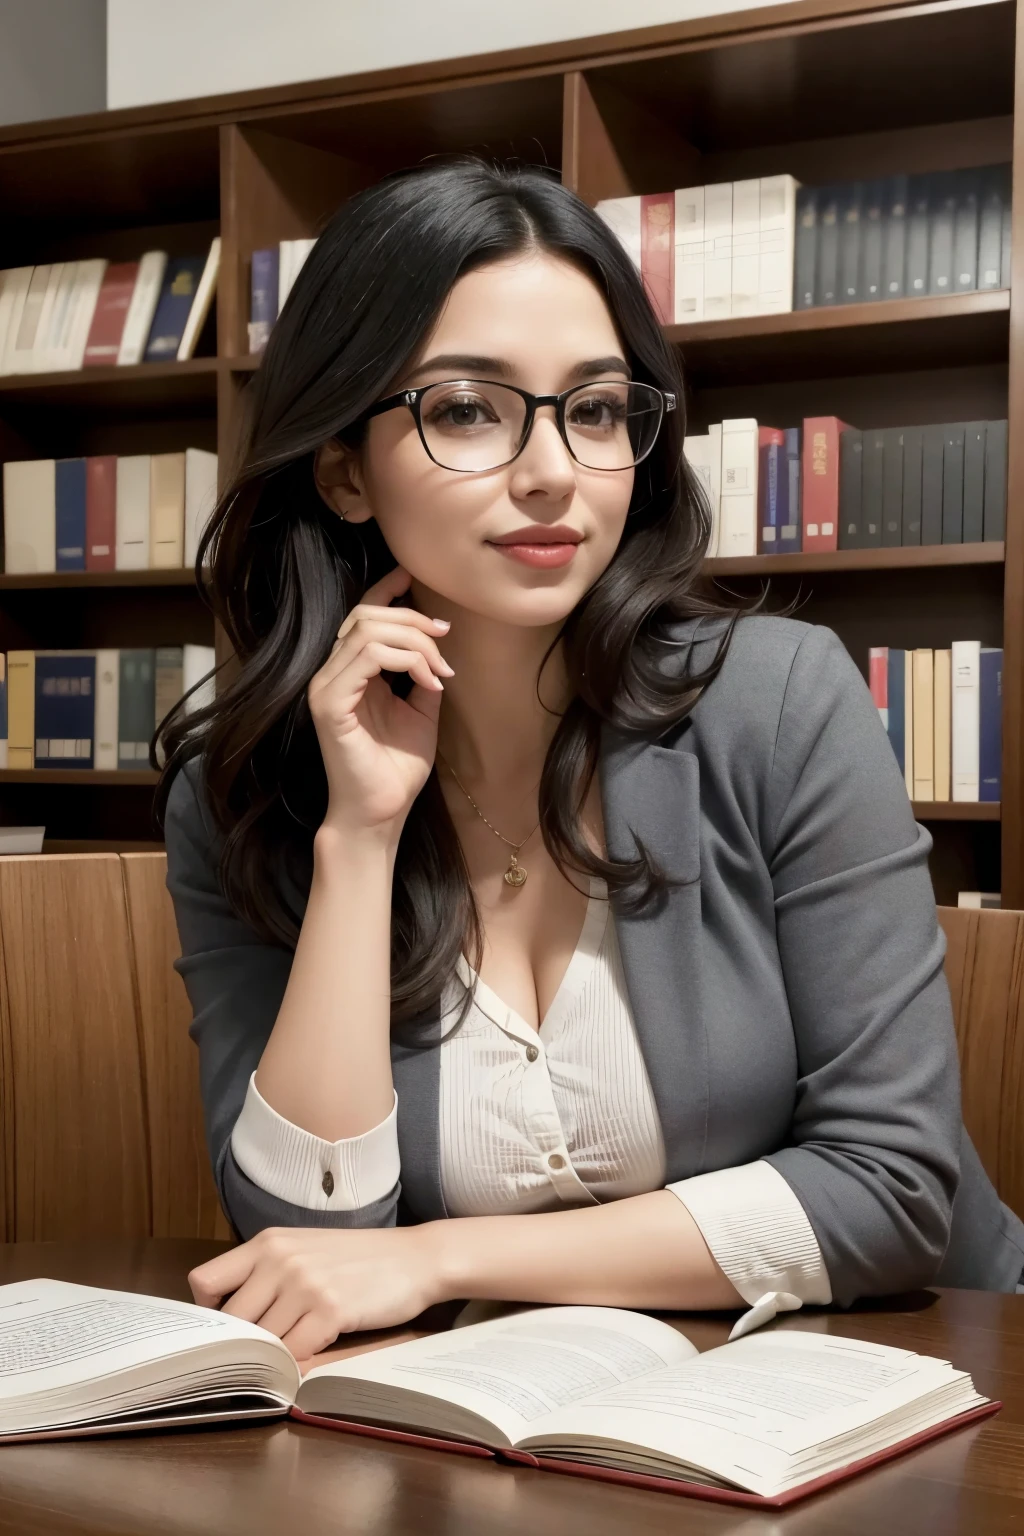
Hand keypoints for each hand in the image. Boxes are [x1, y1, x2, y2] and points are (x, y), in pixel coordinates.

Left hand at [188, 1224, 445, 1359]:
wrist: (415, 1258)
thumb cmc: (357, 1259)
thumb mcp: (303, 1250)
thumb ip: (264, 1274)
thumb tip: (226, 1319)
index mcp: (268, 1241)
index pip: (204, 1282)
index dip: (210, 1312)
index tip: (229, 1326)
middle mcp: (280, 1259)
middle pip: (231, 1321)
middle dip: (244, 1343)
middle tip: (263, 1351)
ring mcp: (304, 1284)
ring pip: (262, 1342)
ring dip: (275, 1355)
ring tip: (297, 1347)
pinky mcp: (330, 1310)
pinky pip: (294, 1354)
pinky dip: (299, 1363)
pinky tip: (315, 1352)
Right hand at [308, 565, 453, 838]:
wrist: (381, 814)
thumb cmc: (396, 770)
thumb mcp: (420, 712)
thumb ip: (422, 677)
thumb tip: (440, 648)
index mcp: (350, 673)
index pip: (361, 616)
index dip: (386, 590)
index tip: (415, 578)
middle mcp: (332, 674)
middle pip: (367, 615)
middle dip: (414, 620)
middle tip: (446, 641)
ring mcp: (327, 687)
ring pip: (368, 630)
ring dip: (415, 643)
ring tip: (440, 671)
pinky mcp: (330, 703)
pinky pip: (367, 657)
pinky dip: (406, 662)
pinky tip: (428, 683)